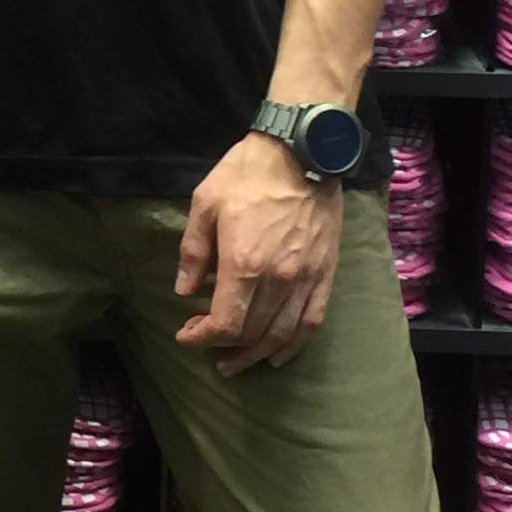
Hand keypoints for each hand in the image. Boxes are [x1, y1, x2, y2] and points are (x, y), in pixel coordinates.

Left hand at [174, 133, 343, 376]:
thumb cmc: (247, 173)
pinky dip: (295, 344)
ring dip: (257, 354)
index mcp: (244, 265)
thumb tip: (185, 291)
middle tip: (206, 347)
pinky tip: (279, 354)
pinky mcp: (326, 273)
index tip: (186, 335)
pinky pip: (312, 321)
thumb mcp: (205, 204)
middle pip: (252, 334)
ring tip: (236, 362)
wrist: (302, 150)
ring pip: (282, 335)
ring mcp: (306, 278)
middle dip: (224, 348)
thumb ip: (194, 252)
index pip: (224, 324)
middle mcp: (278, 280)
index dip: (201, 337)